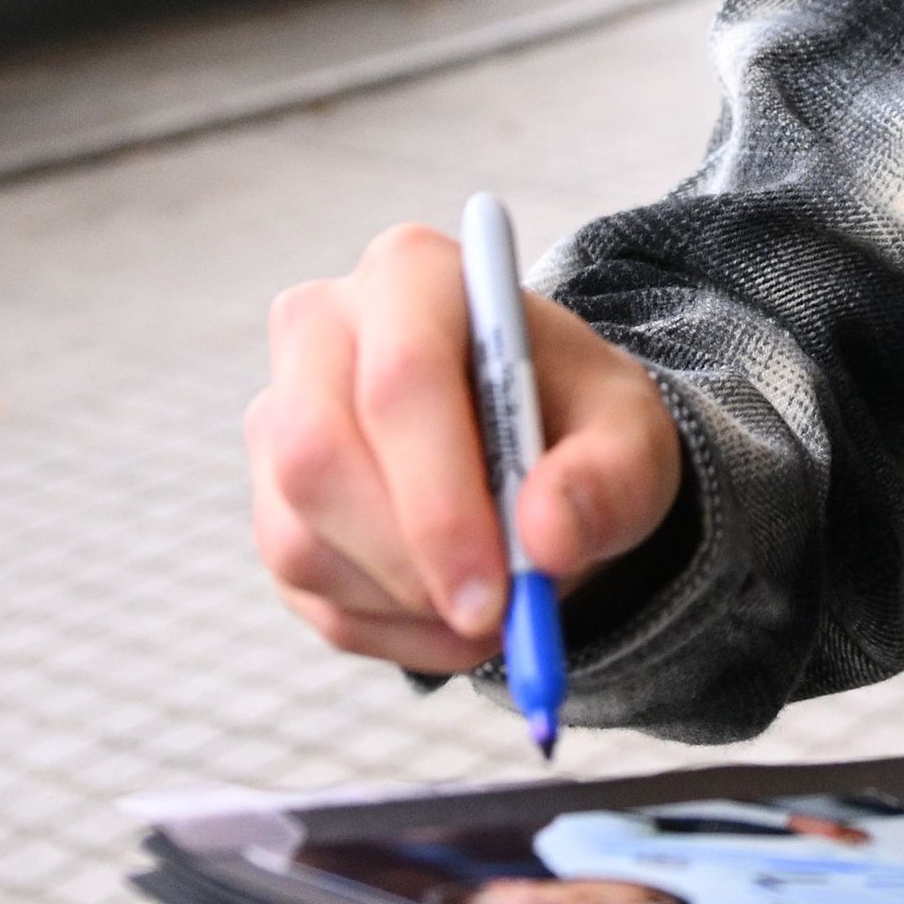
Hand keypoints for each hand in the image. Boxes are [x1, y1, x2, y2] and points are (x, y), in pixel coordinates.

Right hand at [247, 220, 685, 674]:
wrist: (539, 447)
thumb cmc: (579, 421)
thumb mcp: (632, 437)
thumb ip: (610, 479)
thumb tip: (545, 539)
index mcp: (412, 275)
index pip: (401, 378)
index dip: (441, 497)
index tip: (501, 589)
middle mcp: (320, 331)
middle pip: (318, 455)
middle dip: (410, 558)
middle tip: (493, 617)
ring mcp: (278, 419)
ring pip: (300, 538)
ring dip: (407, 601)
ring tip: (499, 603)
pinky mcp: (271, 501)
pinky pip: (306, 592)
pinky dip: (390, 628)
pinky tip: (453, 610)